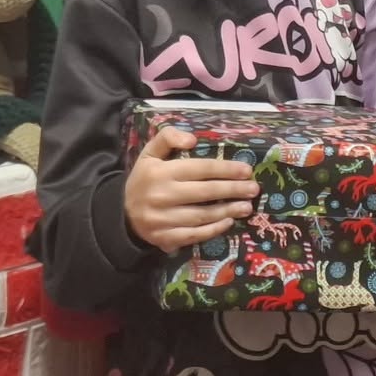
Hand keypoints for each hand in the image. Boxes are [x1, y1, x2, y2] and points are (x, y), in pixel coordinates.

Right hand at [123, 127, 258, 251]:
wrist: (122, 213)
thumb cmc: (144, 180)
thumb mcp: (149, 153)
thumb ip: (167, 138)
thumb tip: (192, 139)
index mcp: (160, 172)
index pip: (199, 169)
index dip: (225, 169)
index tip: (246, 170)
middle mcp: (162, 196)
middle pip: (205, 192)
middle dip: (233, 190)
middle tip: (253, 189)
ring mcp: (164, 220)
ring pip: (202, 215)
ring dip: (227, 211)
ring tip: (247, 206)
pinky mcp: (166, 238)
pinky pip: (194, 235)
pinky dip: (213, 230)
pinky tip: (228, 222)